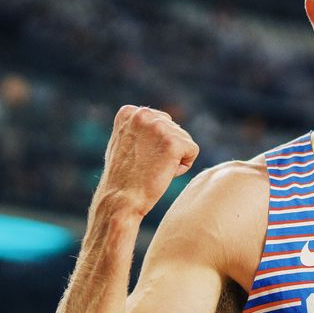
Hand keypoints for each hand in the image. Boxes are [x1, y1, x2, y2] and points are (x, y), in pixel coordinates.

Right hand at [96, 105, 198, 219]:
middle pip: (175, 130)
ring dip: (174, 159)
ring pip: (185, 141)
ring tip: (152, 170)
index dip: (154, 145)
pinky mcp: (173, 142)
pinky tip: (163, 174)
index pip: (161, 122)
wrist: (121, 200)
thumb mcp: (124, 143)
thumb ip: (139, 128)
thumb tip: (157, 120)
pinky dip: (182, 167)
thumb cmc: (122, 178)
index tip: (138, 158)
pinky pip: (192, 152)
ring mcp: (158, 127)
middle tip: (146, 166)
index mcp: (129, 112)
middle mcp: (143, 114)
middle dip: (166, 150)